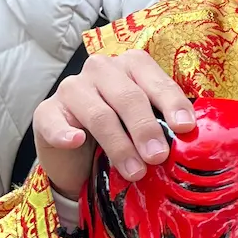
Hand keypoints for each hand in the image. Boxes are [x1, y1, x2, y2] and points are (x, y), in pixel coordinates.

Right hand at [32, 52, 195, 196]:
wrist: (79, 159)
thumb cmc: (121, 135)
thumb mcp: (146, 127)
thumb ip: (164, 125)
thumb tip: (191, 140)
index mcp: (132, 66)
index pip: (155, 80)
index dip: (171, 103)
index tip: (185, 128)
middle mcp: (101, 69)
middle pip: (128, 96)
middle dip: (145, 128)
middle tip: (158, 156)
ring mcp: (71, 88)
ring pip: (99, 113)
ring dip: (119, 145)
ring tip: (135, 172)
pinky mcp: (46, 112)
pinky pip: (55, 122)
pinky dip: (66, 133)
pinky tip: (76, 141)